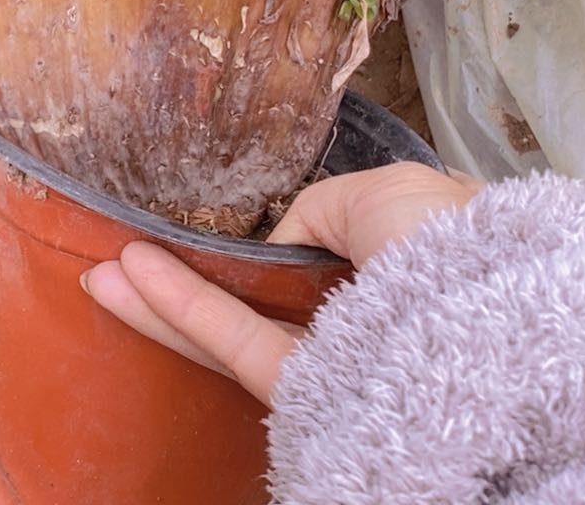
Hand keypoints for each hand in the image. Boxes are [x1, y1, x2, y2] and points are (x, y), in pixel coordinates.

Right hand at [80, 162, 480, 406]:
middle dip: (188, 272)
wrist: (482, 320)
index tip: (210, 223)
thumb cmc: (446, 242)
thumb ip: (319, 210)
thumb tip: (281, 245)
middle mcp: (363, 313)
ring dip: (163, 296)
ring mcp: (333, 357)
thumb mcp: (387, 191)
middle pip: (256, 293)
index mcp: (397, 261)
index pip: (318, 248)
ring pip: (233, 324)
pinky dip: (182, 313)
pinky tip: (131, 281)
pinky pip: (235, 346)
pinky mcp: (307, 393)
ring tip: (101, 273)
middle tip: (130, 249)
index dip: (260, 239)